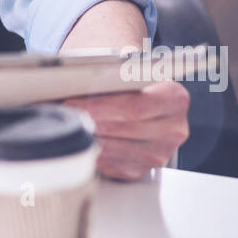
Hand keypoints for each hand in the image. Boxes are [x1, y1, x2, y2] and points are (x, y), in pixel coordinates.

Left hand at [62, 80, 189, 180]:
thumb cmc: (128, 80)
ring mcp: (159, 154)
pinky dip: (90, 151)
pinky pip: (109, 164)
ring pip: (113, 148)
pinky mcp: (140, 170)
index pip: (135, 106)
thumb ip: (113, 72)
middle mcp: (173, 129)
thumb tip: (79, 79)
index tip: (73, 101)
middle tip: (63, 112)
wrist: (137, 96)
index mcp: (175, 99)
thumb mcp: (127, 67)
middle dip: (88, 118)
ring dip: (86, 135)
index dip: (100, 105)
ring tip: (65, 123)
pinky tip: (77, 137)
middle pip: (123, 127)